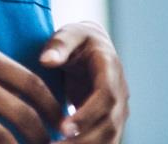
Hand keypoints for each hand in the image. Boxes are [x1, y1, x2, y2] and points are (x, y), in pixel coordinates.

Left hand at [41, 22, 127, 141]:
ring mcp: (119, 109)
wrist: (92, 46)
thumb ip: (59, 45)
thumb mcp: (68, 34)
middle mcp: (120, 92)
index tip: (64, 128)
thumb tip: (46, 60)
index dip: (88, 114)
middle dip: (85, 140)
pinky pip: (104, 140)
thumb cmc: (76, 39)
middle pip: (110, 124)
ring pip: (110, 137)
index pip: (106, 97)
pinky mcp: (110, 119)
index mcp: (110, 69)